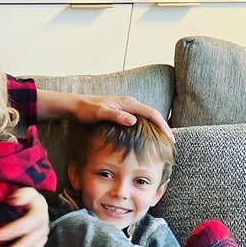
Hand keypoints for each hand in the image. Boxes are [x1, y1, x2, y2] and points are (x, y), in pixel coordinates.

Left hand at [0, 187, 48, 246]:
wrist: (35, 204)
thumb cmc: (24, 197)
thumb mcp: (26, 191)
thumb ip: (22, 194)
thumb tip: (13, 200)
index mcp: (39, 213)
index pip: (26, 225)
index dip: (9, 232)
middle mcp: (42, 228)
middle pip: (28, 244)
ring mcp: (42, 240)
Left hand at [36, 90, 173, 141]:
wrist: (74, 105)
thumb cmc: (85, 110)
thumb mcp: (100, 113)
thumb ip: (116, 116)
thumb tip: (133, 121)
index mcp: (128, 103)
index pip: (152, 113)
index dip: (163, 126)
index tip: (170, 138)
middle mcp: (129, 104)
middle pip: (152, 116)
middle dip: (163, 128)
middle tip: (171, 143)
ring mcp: (125, 108)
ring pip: (146, 118)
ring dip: (155, 129)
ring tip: (162, 142)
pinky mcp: (120, 113)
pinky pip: (139, 120)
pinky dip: (146, 129)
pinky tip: (145, 138)